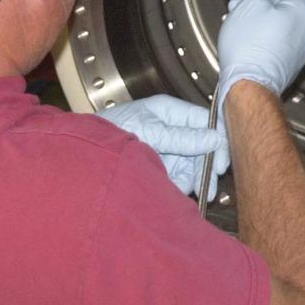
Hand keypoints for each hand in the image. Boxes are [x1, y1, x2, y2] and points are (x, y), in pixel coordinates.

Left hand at [97, 94, 228, 199]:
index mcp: (168, 110)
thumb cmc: (110, 131)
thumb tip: (214, 139)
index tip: (221, 162)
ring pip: (192, 164)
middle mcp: (170, 128)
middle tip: (209, 186)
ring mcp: (164, 148)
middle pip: (201, 146)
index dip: (216, 140)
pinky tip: (178, 193)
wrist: (83, 152)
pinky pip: (178, 176)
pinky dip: (181, 186)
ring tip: (197, 194)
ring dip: (195, 179)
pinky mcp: (157, 166)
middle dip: (206, 166)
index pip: (204, 121)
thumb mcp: (150, 132)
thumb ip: (181, 138)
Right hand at [216, 0, 304, 113]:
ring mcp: (299, 49)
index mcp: (301, 11)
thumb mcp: (250, 5)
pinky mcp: (288, 64)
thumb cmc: (249, 48)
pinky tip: (246, 40)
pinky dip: (263, 36)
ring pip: (282, 23)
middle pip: (288, 3)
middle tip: (245, 2)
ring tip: (240, 22)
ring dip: (262, 17)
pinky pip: (278, 41)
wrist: (249, 86)